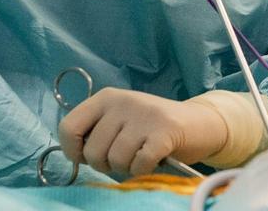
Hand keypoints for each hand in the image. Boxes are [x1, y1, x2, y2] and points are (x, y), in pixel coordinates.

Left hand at [58, 88, 227, 176]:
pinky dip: (143, 169)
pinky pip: (139, 164)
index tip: (86, 157)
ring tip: (140, 156)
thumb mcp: (120, 119)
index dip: (73, 150)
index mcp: (106, 97)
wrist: (198, 123)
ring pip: (115, 160)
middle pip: (93, 151)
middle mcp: (123, 102)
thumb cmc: (152, 127)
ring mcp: (144, 116)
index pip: (69, 127)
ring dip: (127, 168)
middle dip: (105, 164)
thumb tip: (76, 154)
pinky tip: (153, 160)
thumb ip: (97, 130)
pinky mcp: (164, 132)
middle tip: (123, 157)